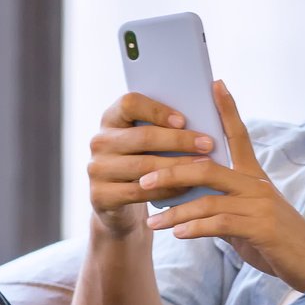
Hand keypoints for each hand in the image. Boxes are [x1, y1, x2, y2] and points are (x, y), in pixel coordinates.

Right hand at [87, 92, 218, 238]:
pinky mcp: (100, 195)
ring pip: (144, 166)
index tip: (184, 120)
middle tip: (207, 144)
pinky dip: (167, 189)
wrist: (116, 201)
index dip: (157, 110)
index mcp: (111, 118)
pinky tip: (187, 187)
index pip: (129, 103)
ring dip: (178, 166)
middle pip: (143, 137)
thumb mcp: (144, 141)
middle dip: (180, 141)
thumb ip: (161, 126)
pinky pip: (141, 191)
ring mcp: (97, 169)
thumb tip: (202, 114)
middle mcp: (100, 141)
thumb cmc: (141, 161)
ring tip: (203, 166)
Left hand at [141, 81, 304, 287]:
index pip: (239, 135)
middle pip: (208, 167)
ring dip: (176, 212)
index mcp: (255, 177)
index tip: (215, 84)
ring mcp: (261, 205)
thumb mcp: (249, 220)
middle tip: (144, 177)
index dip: (227, 109)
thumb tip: (190, 209)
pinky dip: (196, 228)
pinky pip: (220, 223)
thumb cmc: (279, 244)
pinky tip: (178, 234)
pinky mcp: (262, 228)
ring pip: (208, 199)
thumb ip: (224, 208)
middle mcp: (258, 185)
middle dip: (172, 171)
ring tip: (152, 222)